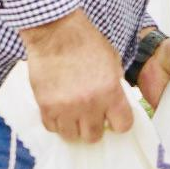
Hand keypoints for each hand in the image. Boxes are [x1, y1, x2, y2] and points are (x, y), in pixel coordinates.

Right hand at [18, 10, 132, 142]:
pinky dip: (56, 122)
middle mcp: (89, 103)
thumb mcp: (112, 61)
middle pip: (94, 136)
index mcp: (110, 91)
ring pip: (72, 136)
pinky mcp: (46, 106)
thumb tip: (115, 104)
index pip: (123, 125)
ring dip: (74, 127)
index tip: (114, 118)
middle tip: (91, 116)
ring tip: (74, 114)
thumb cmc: (85, 41)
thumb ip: (115, 85)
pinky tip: (60, 110)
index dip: (119, 122)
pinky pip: (52, 127)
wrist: (56, 31)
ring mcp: (66, 107)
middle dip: (95, 127)